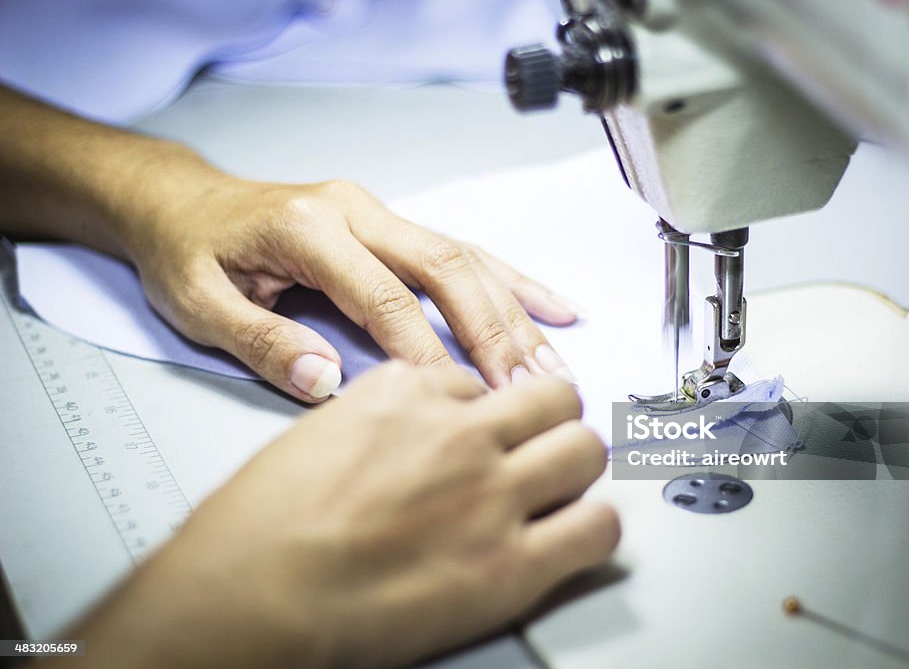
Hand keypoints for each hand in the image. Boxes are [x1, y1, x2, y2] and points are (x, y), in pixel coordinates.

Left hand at [0, 86, 578, 401]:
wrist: (183, 201)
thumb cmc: (187, 252)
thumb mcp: (197, 302)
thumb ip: (260, 340)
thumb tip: (325, 381)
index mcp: (309, 228)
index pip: (381, 296)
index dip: (423, 352)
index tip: (458, 402)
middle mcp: (356, 211)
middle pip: (444, 268)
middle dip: (493, 332)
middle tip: (528, 389)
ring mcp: (379, 214)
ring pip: (465, 259)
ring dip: (514, 314)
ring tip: (554, 364)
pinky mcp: (392, 226)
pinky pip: (464, 251)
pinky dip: (512, 281)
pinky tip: (553, 306)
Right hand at [71, 362, 618, 668]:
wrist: (246, 595)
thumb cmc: (257, 529)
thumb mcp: (316, 435)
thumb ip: (379, 421)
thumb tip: (411, 434)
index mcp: (405, 393)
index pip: (478, 379)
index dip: (483, 408)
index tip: (483, 428)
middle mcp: (457, 432)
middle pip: (551, 397)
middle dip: (550, 417)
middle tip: (542, 442)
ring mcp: (490, 494)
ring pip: (584, 449)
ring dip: (576, 465)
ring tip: (561, 487)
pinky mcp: (509, 564)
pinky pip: (596, 528)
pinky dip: (592, 529)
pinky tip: (572, 536)